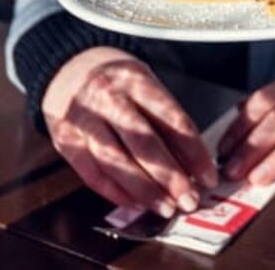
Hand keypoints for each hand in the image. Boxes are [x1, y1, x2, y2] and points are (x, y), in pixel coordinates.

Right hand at [41, 47, 217, 216]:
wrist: (68, 67)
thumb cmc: (116, 81)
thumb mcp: (145, 85)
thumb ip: (164, 120)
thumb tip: (191, 163)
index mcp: (136, 80)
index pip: (172, 119)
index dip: (193, 152)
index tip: (209, 175)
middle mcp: (109, 98)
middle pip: (143, 142)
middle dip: (169, 176)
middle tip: (189, 199)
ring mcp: (84, 120)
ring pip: (115, 161)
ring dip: (144, 190)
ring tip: (165, 208)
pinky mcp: (65, 140)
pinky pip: (91, 173)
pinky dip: (114, 192)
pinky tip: (135, 203)